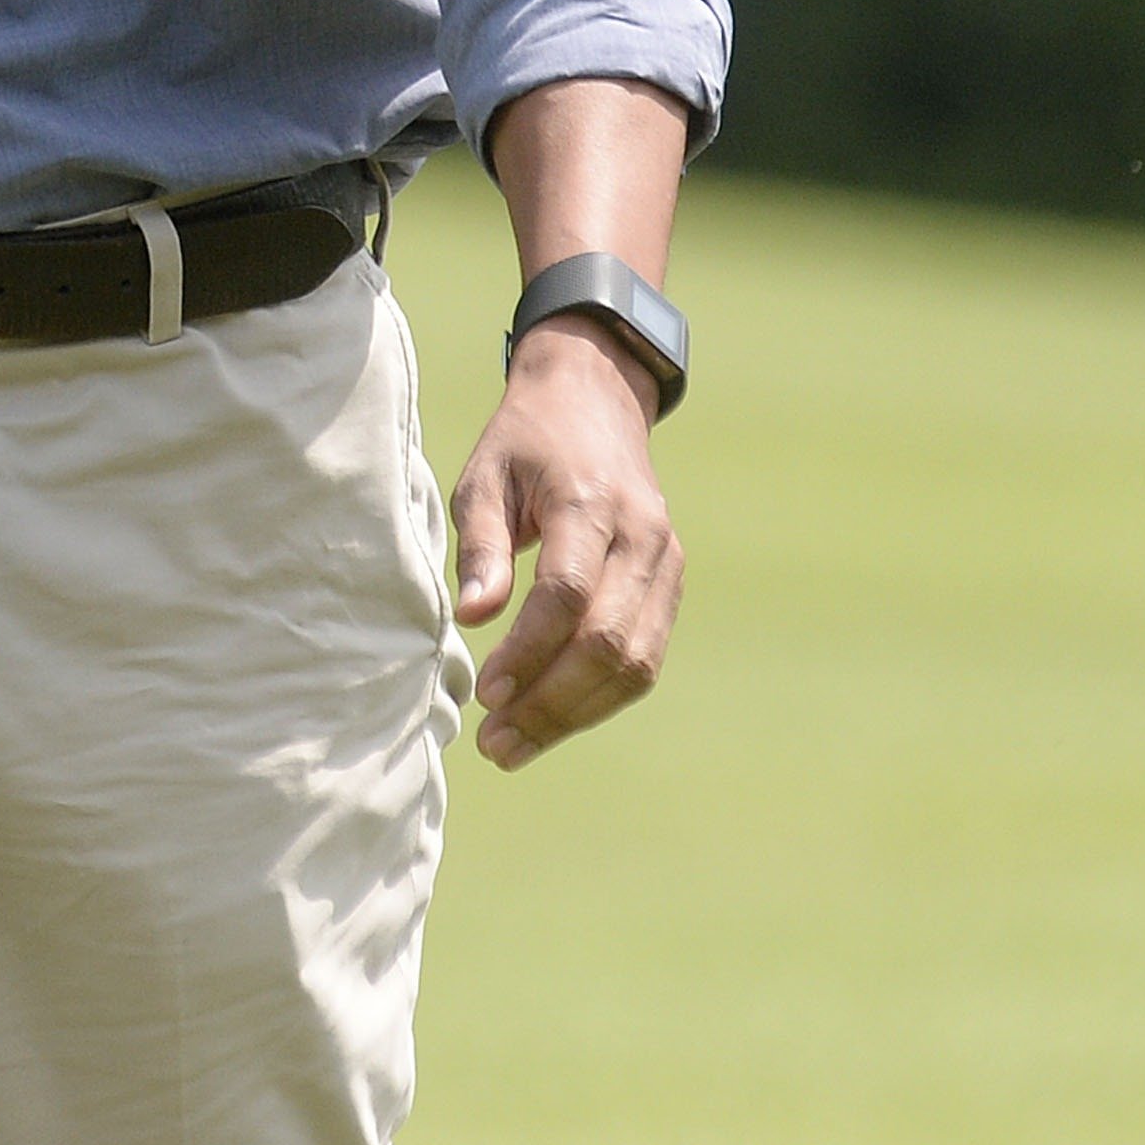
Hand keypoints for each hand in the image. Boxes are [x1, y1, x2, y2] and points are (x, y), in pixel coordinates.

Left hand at [448, 317, 682, 767]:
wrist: (595, 399)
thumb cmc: (526, 442)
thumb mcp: (485, 474)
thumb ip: (480, 545)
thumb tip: (473, 619)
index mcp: (591, 503)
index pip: (568, 595)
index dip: (529, 652)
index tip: (485, 692)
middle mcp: (642, 536)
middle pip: (608, 641)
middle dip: (550, 703)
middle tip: (494, 741)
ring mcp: (666, 562)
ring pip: (636, 663)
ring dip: (576, 715)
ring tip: (514, 745)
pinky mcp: (671, 582)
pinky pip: (646, 657)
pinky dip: (601, 697)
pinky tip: (553, 717)